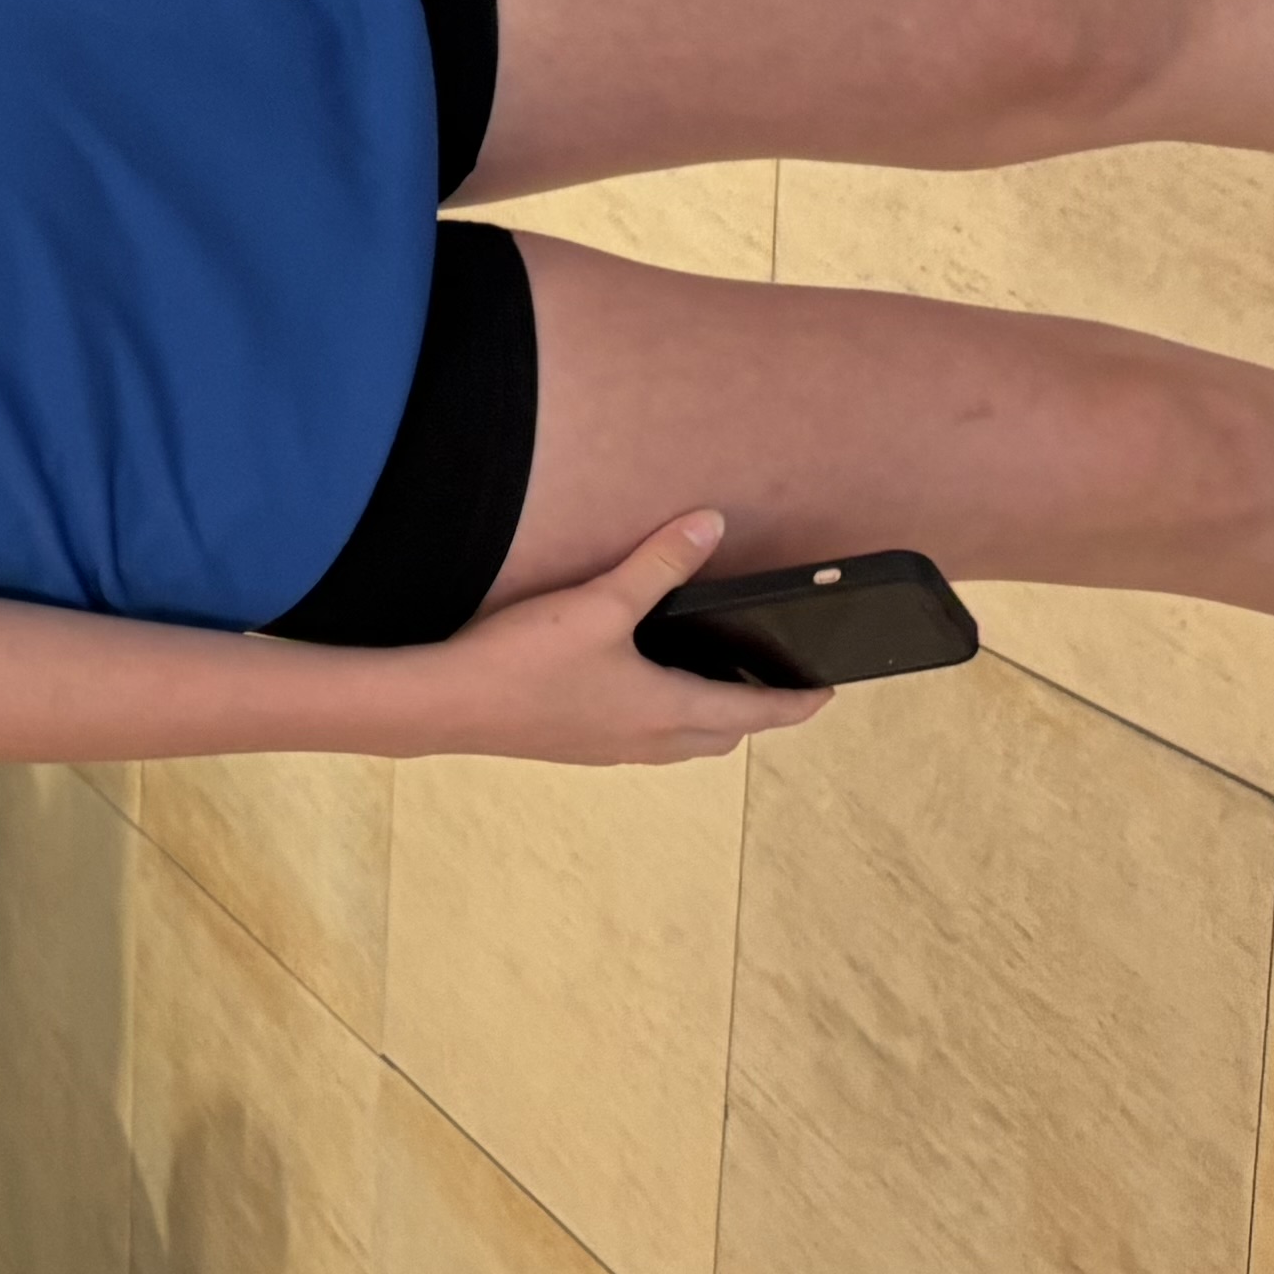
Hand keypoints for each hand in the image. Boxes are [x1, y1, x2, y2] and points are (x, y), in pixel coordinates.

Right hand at [395, 511, 833, 763]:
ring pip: (682, 741)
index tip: (828, 692)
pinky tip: (640, 685)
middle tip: (775, 680)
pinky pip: (644, 737)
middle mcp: (647, 739)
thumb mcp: (601, 603)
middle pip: (722, 734)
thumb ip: (659, 564)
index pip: (756, 712)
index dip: (797, 703)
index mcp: (666, 710)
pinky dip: (666, 717)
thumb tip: (712, 524)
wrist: (445, 706)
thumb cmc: (525, 660)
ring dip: (710, 717)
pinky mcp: (576, 744)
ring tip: (716, 678)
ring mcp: (609, 748)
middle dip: (756, 712)